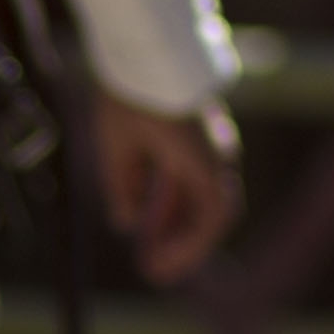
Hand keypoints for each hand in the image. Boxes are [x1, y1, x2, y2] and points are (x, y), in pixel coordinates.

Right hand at [93, 94, 242, 287]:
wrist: (142, 62)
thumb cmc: (129, 93)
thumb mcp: (118, 148)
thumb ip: (124, 186)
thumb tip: (125, 222)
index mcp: (188, 144)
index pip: (184, 192)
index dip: (165, 221)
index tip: (145, 246)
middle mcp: (207, 152)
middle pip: (198, 208)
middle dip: (175, 240)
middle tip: (152, 268)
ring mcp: (215, 158)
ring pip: (211, 217)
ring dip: (187, 247)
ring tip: (157, 271)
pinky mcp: (214, 165)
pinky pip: (213, 215)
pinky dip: (194, 240)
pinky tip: (165, 256)